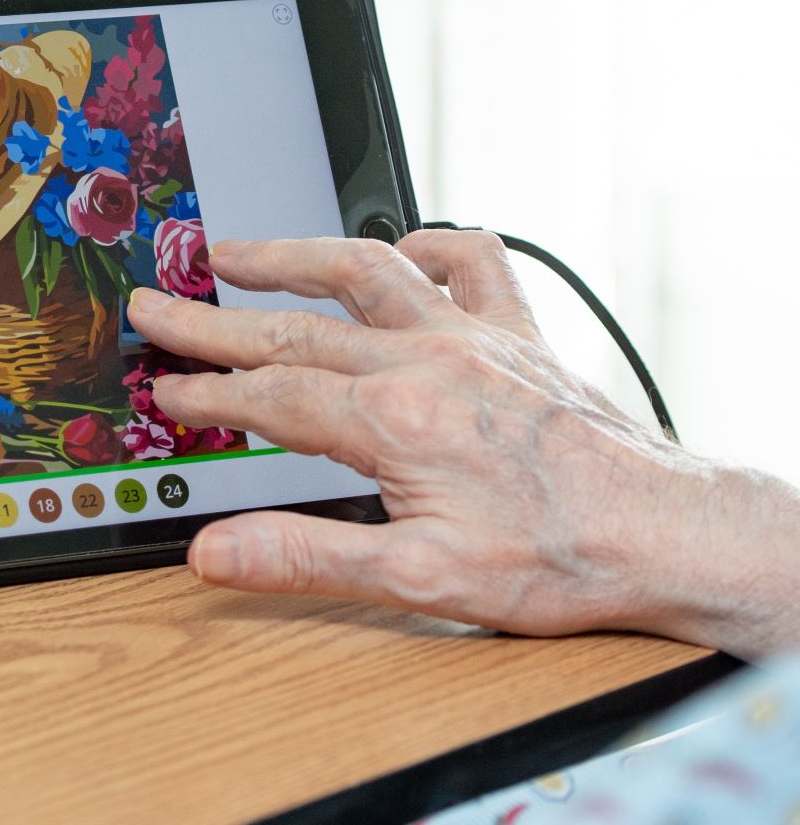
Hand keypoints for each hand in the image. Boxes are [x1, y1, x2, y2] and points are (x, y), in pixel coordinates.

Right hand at [126, 230, 799, 658]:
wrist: (667, 536)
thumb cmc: (561, 559)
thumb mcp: (420, 580)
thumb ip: (306, 559)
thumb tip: (216, 554)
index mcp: (397, 421)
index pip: (271, 396)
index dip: (207, 391)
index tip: (162, 386)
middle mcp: (431, 362)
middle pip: (297, 328)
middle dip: (215, 319)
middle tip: (157, 303)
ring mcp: (477, 340)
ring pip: (367, 273)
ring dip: (294, 257)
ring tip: (237, 249)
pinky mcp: (520, 337)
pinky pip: (474, 263)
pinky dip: (431, 244)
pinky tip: (402, 247)